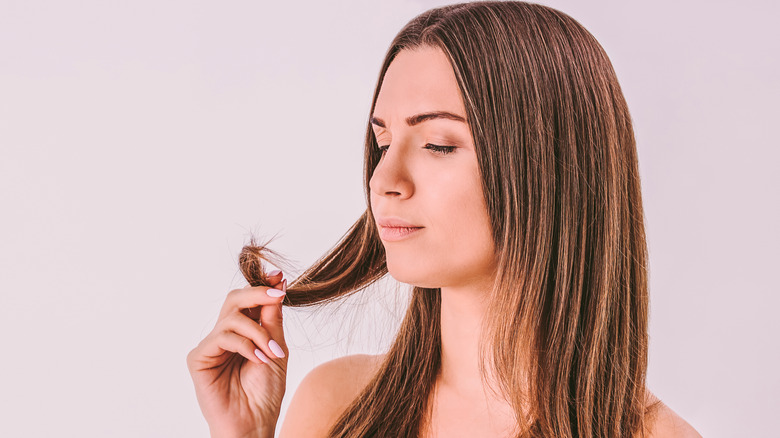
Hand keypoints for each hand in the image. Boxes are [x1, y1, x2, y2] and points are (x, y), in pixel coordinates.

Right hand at [187, 271, 288, 437]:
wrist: (255, 423)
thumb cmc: (265, 393)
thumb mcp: (277, 350)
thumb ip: (273, 320)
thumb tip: (278, 286)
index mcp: (244, 332)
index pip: (249, 301)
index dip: (263, 285)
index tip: (280, 276)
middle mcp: (225, 335)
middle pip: (234, 299)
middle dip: (258, 292)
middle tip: (279, 294)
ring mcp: (210, 346)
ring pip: (231, 317)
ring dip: (258, 332)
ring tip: (272, 352)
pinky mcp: (199, 358)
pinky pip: (223, 337)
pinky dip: (245, 345)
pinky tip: (258, 359)